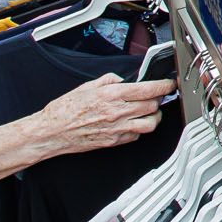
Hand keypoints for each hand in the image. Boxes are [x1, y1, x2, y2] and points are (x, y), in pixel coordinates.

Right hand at [28, 75, 169, 155]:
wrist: (52, 131)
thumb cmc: (65, 109)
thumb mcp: (87, 86)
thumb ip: (109, 80)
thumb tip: (122, 80)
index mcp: (112, 95)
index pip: (149, 89)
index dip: (164, 85)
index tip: (169, 83)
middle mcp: (117, 112)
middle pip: (153, 105)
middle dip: (158, 99)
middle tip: (156, 95)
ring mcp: (118, 129)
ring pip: (151, 123)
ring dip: (154, 116)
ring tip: (149, 111)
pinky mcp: (115, 141)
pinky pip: (137, 135)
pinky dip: (139, 129)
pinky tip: (133, 123)